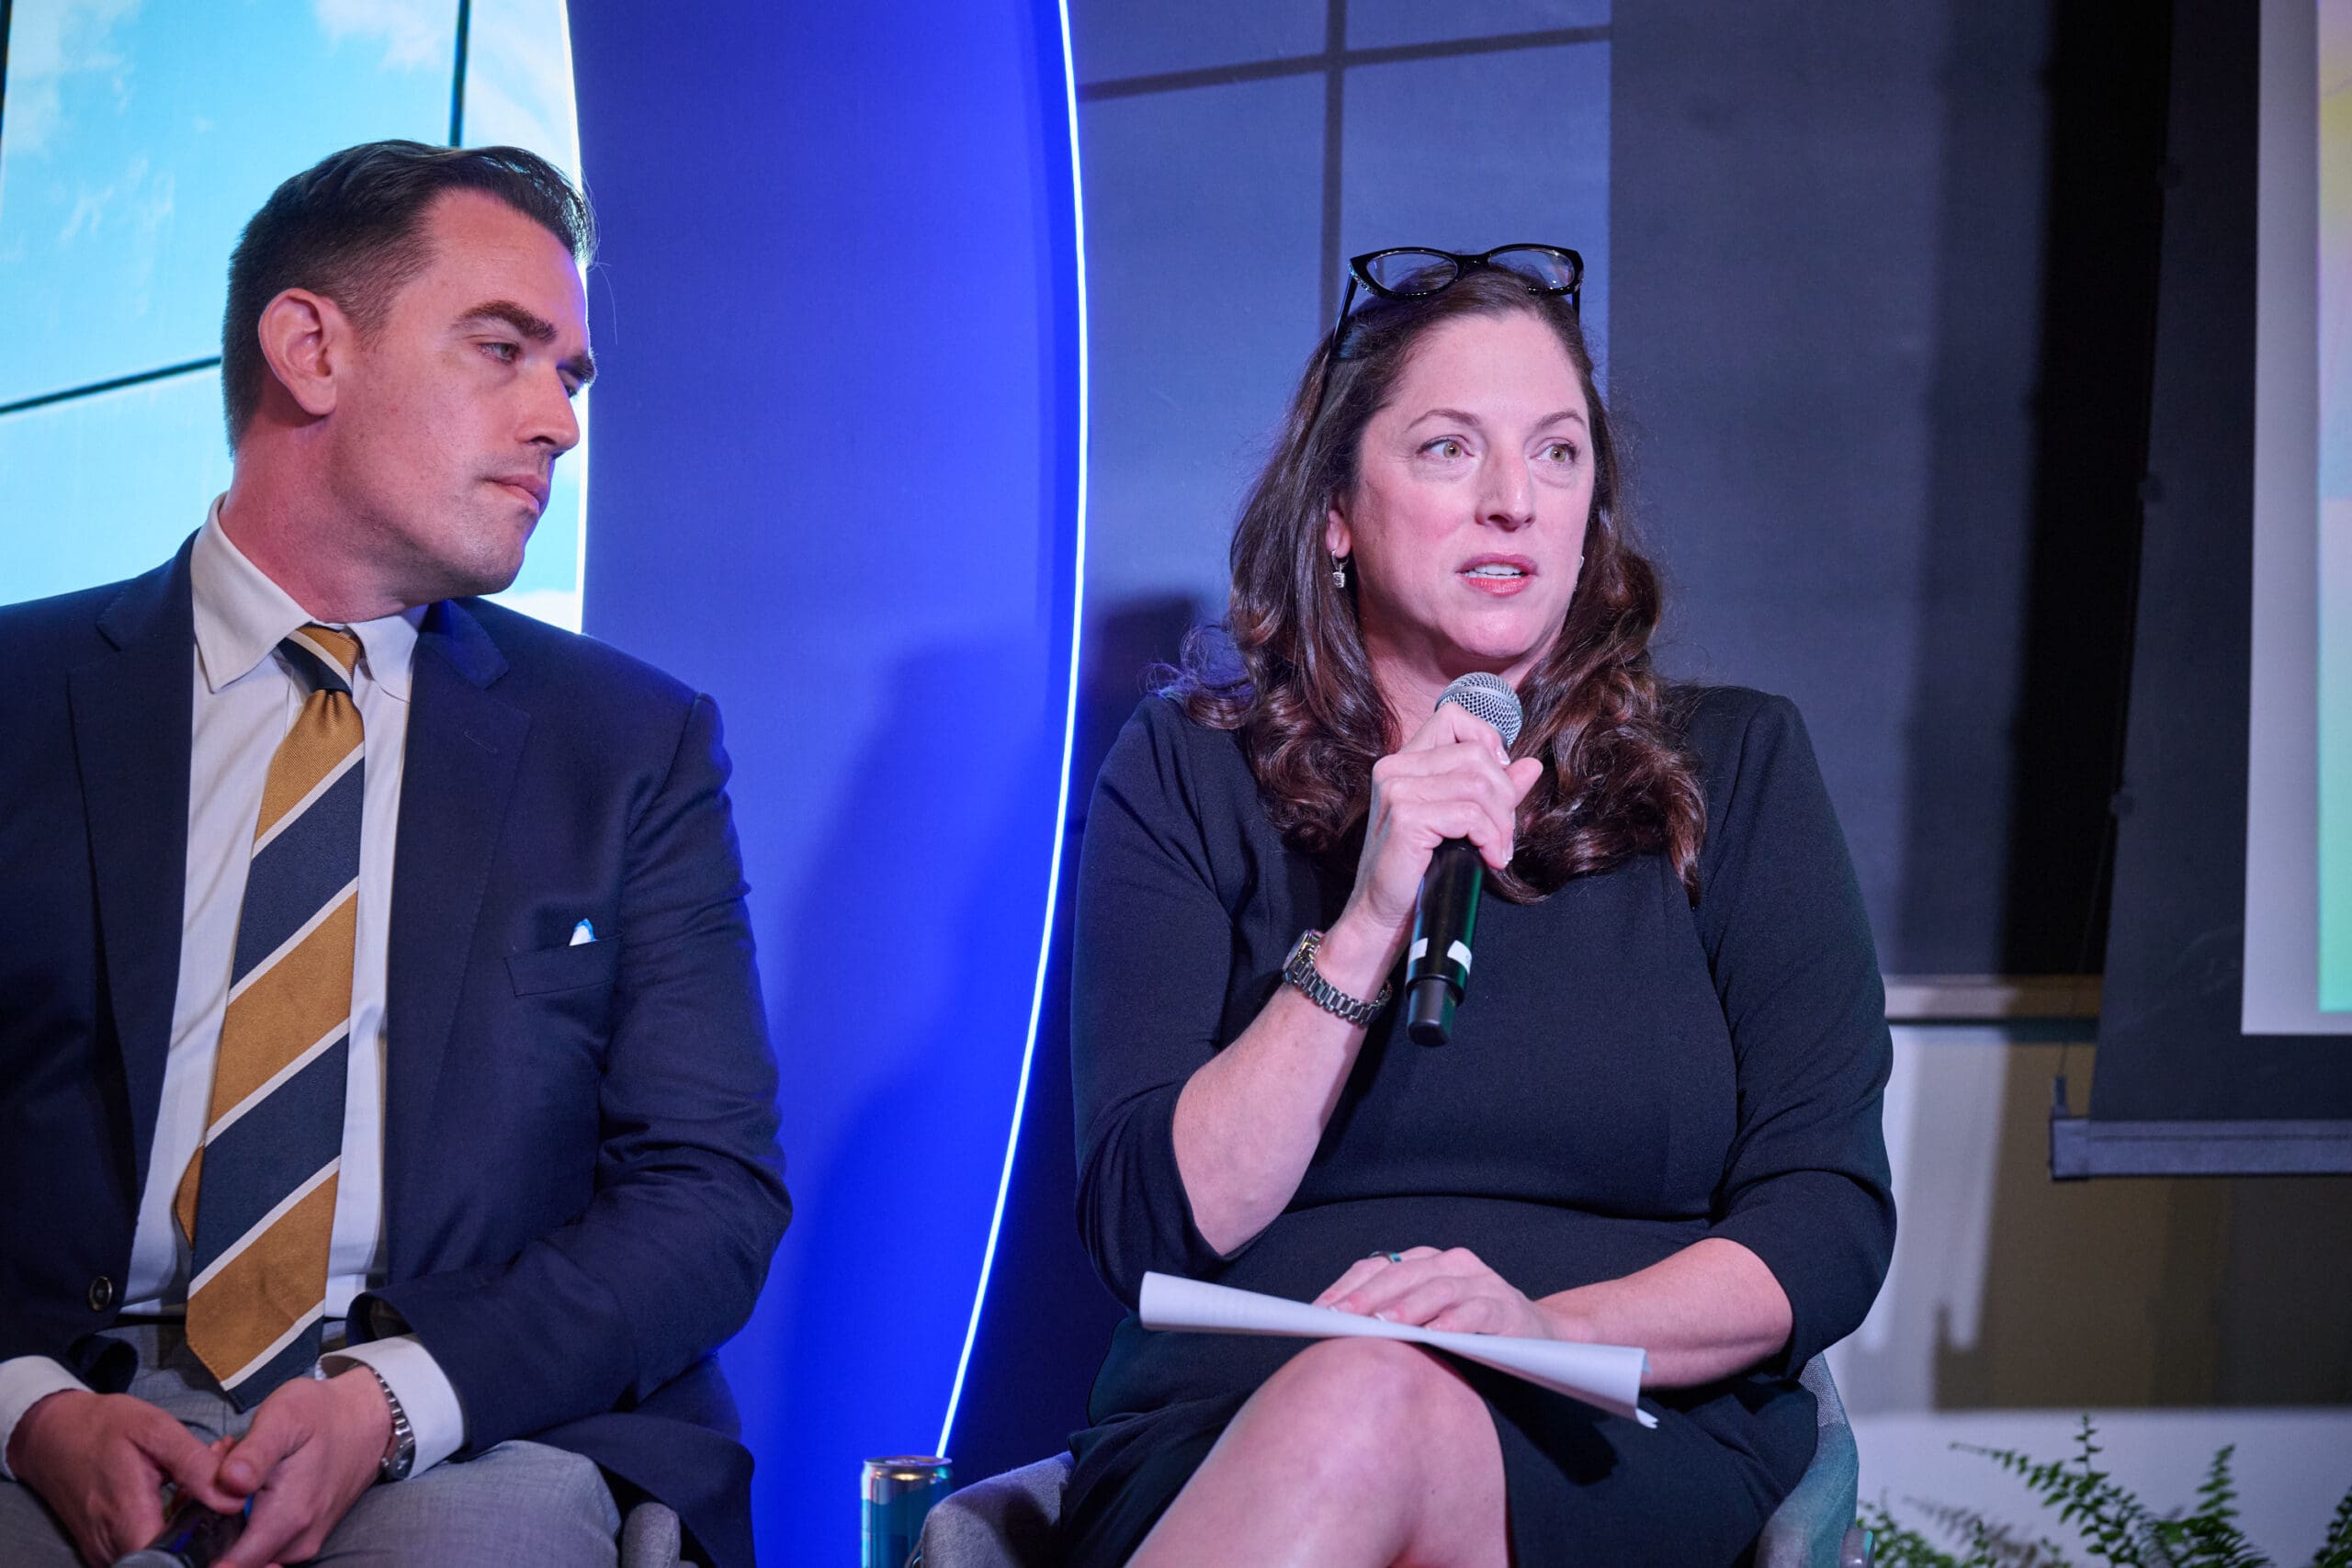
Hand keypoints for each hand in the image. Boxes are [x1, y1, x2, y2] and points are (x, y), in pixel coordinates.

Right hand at [6, 1389, 241, 1566]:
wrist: (53, 1435)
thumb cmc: (104, 1427)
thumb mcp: (156, 1431)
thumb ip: (196, 1467)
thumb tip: (235, 1499)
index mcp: (127, 1518)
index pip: (175, 1562)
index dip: (208, 1549)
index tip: (229, 1518)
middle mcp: (111, 1547)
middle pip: (173, 1561)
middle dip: (204, 1532)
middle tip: (220, 1491)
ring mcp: (104, 1553)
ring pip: (160, 1558)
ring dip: (188, 1531)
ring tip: (200, 1487)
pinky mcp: (103, 1550)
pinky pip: (144, 1552)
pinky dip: (168, 1531)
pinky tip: (180, 1498)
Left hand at [211, 1368, 390, 1567]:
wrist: (369, 1417)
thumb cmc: (322, 1414)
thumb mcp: (284, 1418)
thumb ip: (253, 1453)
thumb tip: (228, 1483)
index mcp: (286, 1520)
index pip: (225, 1566)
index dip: (198, 1540)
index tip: (196, 1500)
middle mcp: (296, 1544)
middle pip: (230, 1555)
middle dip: (212, 1521)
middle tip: (217, 1470)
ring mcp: (303, 1544)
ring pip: (246, 1549)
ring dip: (229, 1519)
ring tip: (235, 1470)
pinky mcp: (306, 1539)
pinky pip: (264, 1543)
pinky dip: (248, 1520)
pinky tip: (251, 1484)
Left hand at [1313, 1245, 1557, 1339]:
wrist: (1538, 1335)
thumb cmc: (1470, 1329)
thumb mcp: (1428, 1316)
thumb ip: (1392, 1314)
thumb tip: (1337, 1330)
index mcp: (1427, 1261)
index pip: (1379, 1266)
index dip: (1348, 1286)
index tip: (1320, 1311)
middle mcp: (1453, 1264)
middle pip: (1402, 1273)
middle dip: (1367, 1297)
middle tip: (1341, 1318)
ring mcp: (1481, 1282)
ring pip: (1437, 1288)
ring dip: (1407, 1307)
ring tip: (1383, 1325)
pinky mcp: (1506, 1307)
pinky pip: (1477, 1312)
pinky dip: (1454, 1323)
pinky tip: (1436, 1336)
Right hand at [1335, 702, 1544, 952]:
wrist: (1381, 916)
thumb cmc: (1417, 872)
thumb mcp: (1460, 823)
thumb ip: (1493, 791)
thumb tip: (1530, 766)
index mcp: (1404, 762)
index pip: (1453, 717)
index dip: (1486, 741)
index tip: (1497, 784)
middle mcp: (1395, 768)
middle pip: (1476, 754)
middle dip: (1504, 796)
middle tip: (1502, 834)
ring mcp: (1397, 790)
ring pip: (1478, 784)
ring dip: (1501, 823)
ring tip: (1497, 850)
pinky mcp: (1405, 818)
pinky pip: (1470, 814)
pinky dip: (1490, 838)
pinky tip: (1488, 858)